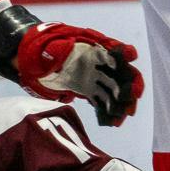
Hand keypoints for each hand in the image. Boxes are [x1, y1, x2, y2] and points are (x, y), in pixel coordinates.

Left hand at [14, 23, 142, 124]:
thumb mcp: (47, 47)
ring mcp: (96, 78)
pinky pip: (103, 101)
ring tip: (120, 118)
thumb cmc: (43, 50)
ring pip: (115, 90)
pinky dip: (107, 112)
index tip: (130, 56)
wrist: (37, 62)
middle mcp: (99, 64)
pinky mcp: (90, 90)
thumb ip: (55, 50)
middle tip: (133, 97)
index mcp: (91, 49)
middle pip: (121, 73)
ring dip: (120, 104)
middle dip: (130, 84)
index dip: (123, 51)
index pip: (112, 48)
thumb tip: (60, 51)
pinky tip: (110, 123)